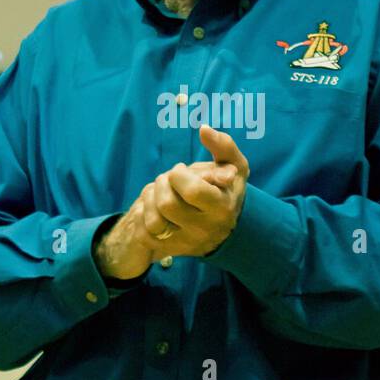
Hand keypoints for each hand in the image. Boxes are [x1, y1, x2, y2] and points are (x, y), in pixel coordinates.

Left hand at [93, 127, 249, 275]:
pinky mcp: (170, 250)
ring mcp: (187, 243)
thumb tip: (204, 129)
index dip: (179, 174)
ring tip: (161, 192)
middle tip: (169, 179)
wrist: (224, 226)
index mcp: (222, 208)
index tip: (181, 170)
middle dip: (162, 184)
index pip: (192, 191)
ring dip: (150, 199)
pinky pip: (144, 233)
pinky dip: (145, 215)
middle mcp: (205, 230)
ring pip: (153, 221)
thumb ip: (223, 145)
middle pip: (168, 205)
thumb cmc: (226, 188)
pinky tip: (155, 207)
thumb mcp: (235, 166)